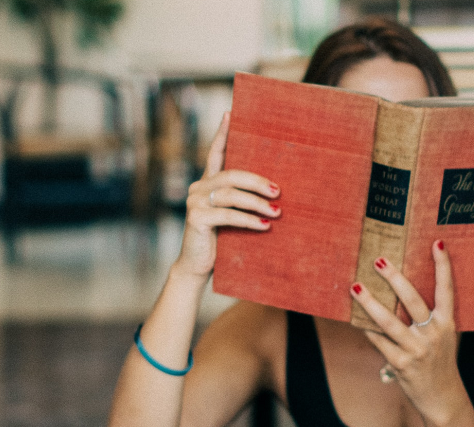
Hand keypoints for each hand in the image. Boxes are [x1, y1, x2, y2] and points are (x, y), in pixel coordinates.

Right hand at [176, 112, 280, 277]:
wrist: (197, 266)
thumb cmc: (220, 240)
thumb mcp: (232, 217)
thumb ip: (243, 202)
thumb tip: (276, 192)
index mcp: (207, 182)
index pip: (215, 153)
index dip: (222, 133)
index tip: (230, 113)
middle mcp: (198, 187)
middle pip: (231, 174)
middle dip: (258, 181)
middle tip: (278, 191)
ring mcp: (194, 201)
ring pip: (231, 194)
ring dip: (257, 202)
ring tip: (277, 211)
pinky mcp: (195, 218)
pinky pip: (227, 215)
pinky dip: (248, 220)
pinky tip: (265, 226)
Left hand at [350, 241, 466, 424]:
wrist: (442, 398)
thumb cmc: (439, 361)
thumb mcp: (443, 337)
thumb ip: (430, 318)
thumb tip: (402, 291)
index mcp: (447, 324)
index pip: (446, 290)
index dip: (443, 266)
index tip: (437, 243)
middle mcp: (433, 334)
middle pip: (412, 300)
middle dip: (394, 278)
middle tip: (378, 261)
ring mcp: (416, 349)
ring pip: (389, 321)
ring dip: (369, 303)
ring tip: (355, 287)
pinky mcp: (401, 363)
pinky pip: (378, 341)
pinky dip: (365, 329)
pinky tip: (354, 318)